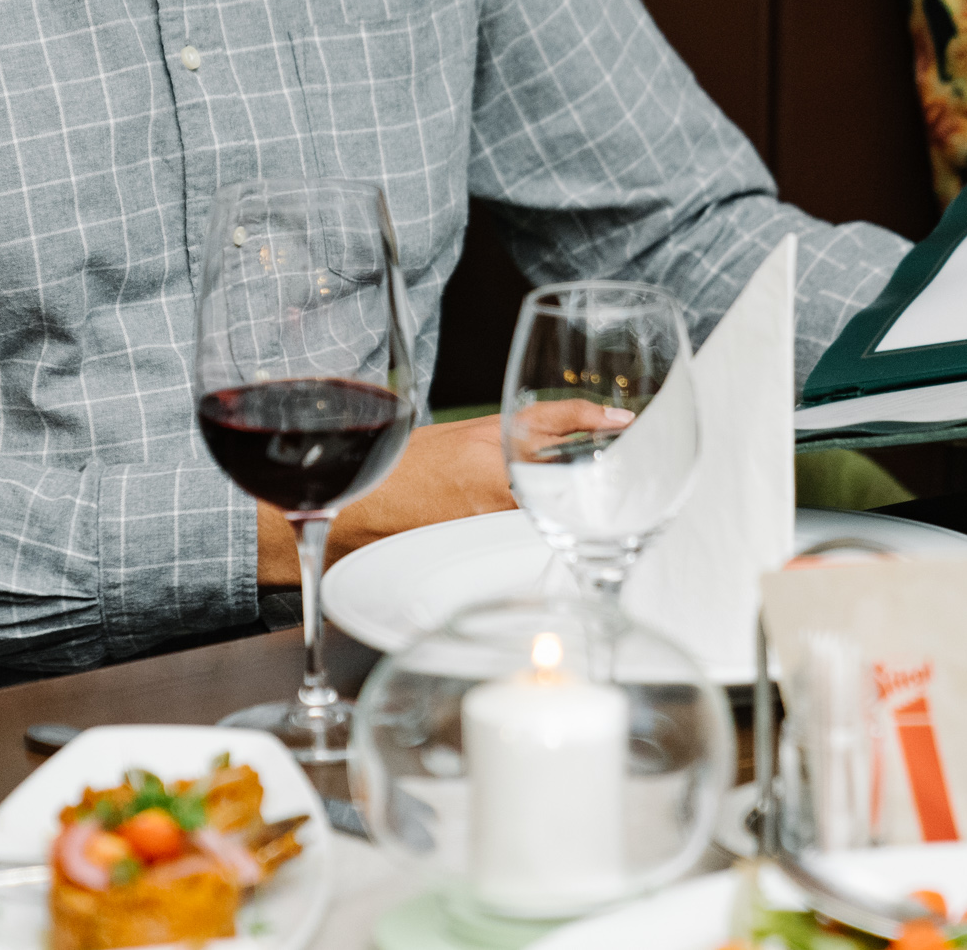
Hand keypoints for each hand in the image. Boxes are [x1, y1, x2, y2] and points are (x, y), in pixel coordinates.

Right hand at [255, 402, 624, 584]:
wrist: (345, 510)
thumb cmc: (383, 473)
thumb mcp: (439, 443)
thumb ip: (483, 447)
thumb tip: (520, 452)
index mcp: (480, 437)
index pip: (546, 418)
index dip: (588, 416)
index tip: (621, 418)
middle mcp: (489, 471)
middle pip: (558, 473)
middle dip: (584, 480)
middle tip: (612, 481)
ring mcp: (486, 511)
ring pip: (541, 510)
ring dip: (556, 514)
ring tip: (575, 521)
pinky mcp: (476, 543)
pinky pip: (515, 540)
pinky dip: (525, 540)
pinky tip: (535, 549)